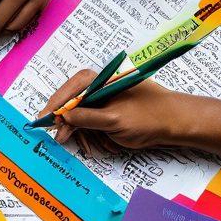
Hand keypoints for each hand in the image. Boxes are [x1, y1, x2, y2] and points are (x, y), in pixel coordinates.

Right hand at [39, 69, 187, 151]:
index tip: (45, 118)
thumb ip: (87, 118)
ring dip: (75, 128)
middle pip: (73, 100)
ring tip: (68, 140)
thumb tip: (63, 117)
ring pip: (80, 113)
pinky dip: (86, 132)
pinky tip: (86, 141)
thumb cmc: (150, 117)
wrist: (175, 124)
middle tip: (56, 135)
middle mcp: (102, 87)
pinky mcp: (109, 112)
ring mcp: (106, 99)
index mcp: (104, 80)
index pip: (73, 87)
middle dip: (64, 118)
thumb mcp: (115, 120)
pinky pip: (90, 121)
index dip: (56, 102)